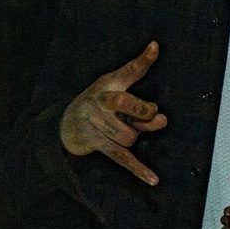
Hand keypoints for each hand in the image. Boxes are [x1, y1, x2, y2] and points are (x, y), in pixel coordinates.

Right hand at [59, 41, 166, 184]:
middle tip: (148, 114)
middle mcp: (100, 101)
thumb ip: (141, 103)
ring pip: (128, 135)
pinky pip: (121, 158)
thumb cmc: (102, 104)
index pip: (128, 70)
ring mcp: (95, 123)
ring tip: (127, 130)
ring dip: (134, 135)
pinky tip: (154, 180)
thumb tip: (163, 118)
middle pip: (129, 105)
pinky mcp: (96, 143)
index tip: (154, 48)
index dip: (143, 60)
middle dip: (143, 113)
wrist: (66, 123)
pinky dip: (138, 170)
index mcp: (108, 84)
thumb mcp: (117, 92)